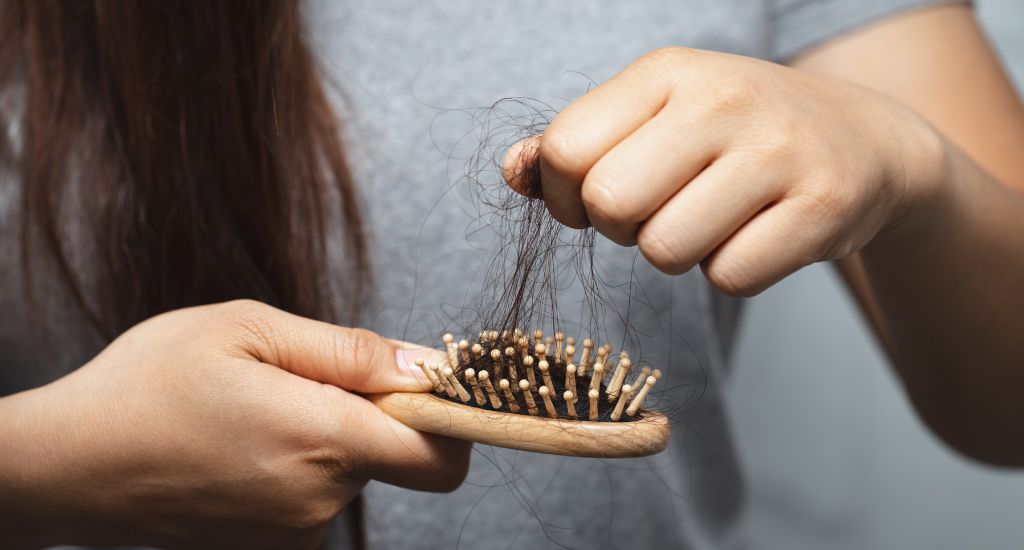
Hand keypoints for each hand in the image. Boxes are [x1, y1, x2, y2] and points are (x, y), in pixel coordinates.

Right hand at [0, 300, 468, 548]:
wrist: (65, 463)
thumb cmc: (147, 384)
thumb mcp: (248, 329)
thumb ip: (350, 351)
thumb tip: (426, 366)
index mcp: (321, 438)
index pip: (441, 454)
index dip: (450, 417)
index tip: (422, 385)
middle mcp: (317, 499)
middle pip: (392, 455)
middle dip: (366, 412)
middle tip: (295, 379)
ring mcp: (292, 532)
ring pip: (348, 472)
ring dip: (323, 436)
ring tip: (252, 410)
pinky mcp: (269, 546)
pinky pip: (313, 495)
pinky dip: (296, 466)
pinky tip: (240, 443)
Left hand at [504, 47, 942, 294]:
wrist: (864, 141)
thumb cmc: (735, 134)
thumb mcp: (655, 116)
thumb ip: (575, 144)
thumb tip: (513, 172)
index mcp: (666, 72)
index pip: (565, 149)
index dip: (566, 196)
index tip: (597, 199)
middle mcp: (722, 99)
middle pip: (610, 204)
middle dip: (621, 228)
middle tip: (659, 212)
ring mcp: (778, 151)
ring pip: (666, 251)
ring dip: (677, 253)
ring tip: (712, 219)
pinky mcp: (823, 206)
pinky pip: (730, 278)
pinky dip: (733, 271)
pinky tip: (757, 233)